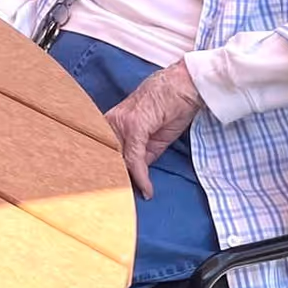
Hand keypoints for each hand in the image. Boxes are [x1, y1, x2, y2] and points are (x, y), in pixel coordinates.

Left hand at [104, 60, 202, 197]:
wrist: (184, 86)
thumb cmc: (170, 107)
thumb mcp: (154, 138)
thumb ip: (142, 154)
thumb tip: (135, 173)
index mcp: (113, 122)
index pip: (103, 150)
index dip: (105, 170)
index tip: (106, 190)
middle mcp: (112, 121)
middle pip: (105, 155)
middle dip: (108, 177)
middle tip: (112, 201)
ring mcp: (121, 122)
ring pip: (117, 157)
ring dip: (123, 180)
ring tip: (126, 200)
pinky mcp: (134, 125)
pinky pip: (134, 156)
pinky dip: (141, 175)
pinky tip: (147, 189)